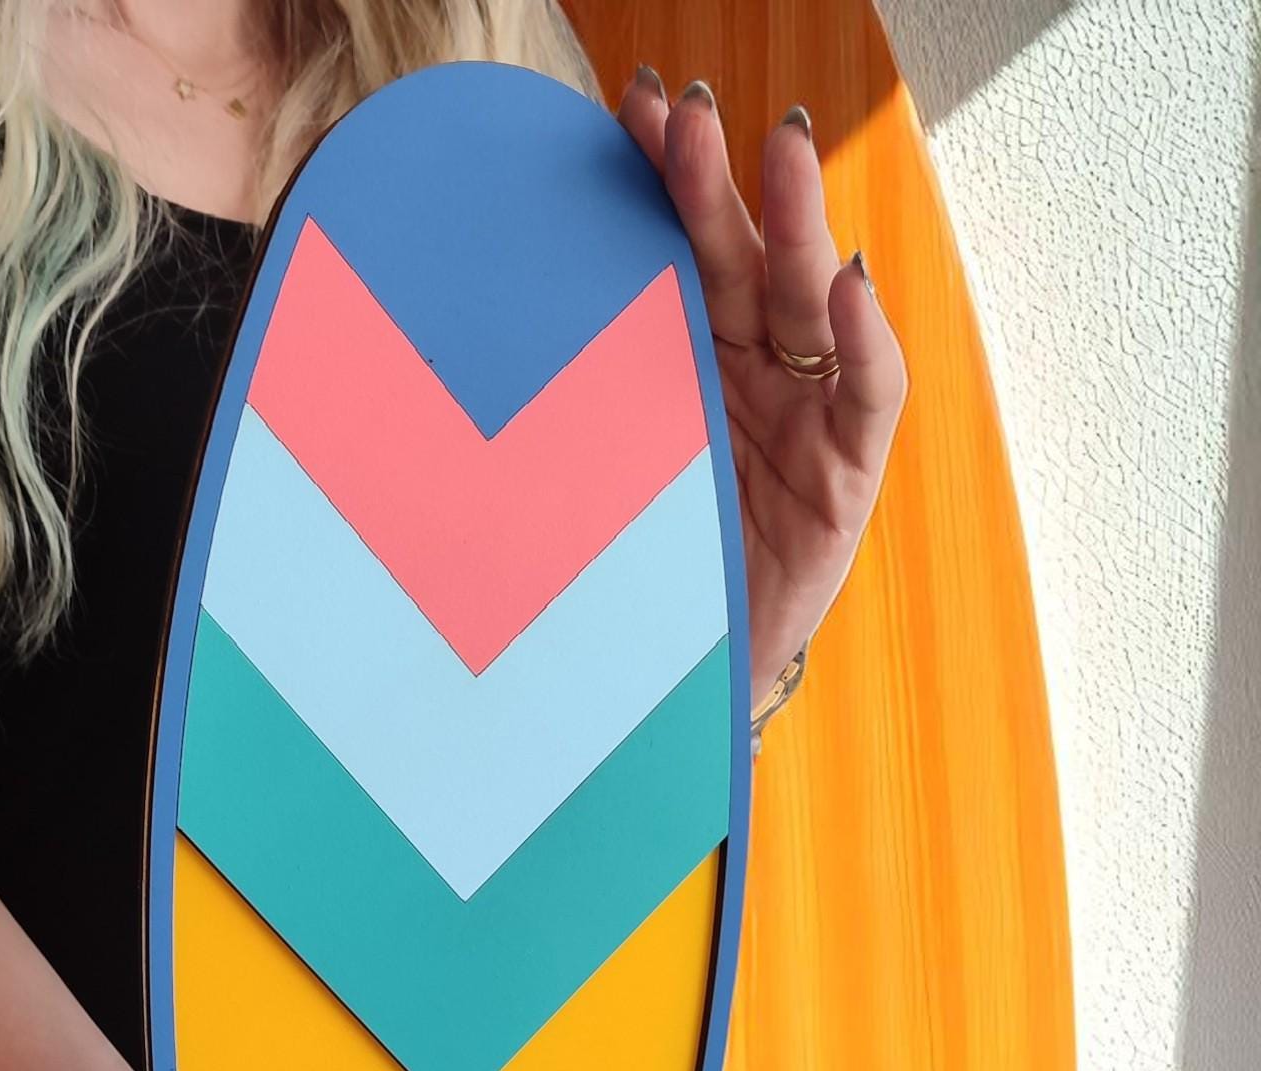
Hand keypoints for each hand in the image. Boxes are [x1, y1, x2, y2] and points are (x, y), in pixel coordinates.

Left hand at [617, 73, 908, 704]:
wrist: (673, 688)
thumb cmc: (626, 582)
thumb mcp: (575, 483)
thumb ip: (557, 402)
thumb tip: (479, 318)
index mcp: (681, 368)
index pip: (675, 256)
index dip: (660, 183)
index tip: (628, 108)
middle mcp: (747, 380)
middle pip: (738, 263)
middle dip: (719, 182)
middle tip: (691, 111)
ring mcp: (801, 423)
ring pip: (806, 305)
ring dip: (797, 223)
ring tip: (785, 149)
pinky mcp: (843, 481)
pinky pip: (865, 398)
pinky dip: (863, 341)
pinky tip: (849, 285)